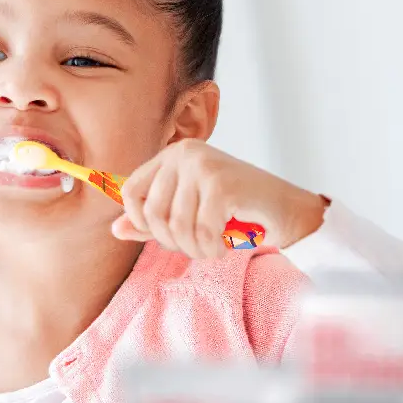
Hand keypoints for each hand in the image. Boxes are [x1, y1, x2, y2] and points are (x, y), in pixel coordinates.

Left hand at [110, 140, 325, 258]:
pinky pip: (202, 232)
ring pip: (178, 226)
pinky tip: (224, 247)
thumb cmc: (236, 210)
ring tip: (211, 246)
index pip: (130, 191)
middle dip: (173, 241)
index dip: (141, 221)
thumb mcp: (188, 211)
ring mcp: (204, 166)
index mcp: (171, 155)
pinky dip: (212, 249)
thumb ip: (152, 219)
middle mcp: (184, 153)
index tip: (164, 234)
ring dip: (195, 248)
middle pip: (153, 213)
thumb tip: (115, 230)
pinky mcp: (223, 185)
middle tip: (197, 245)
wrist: (287, 209)